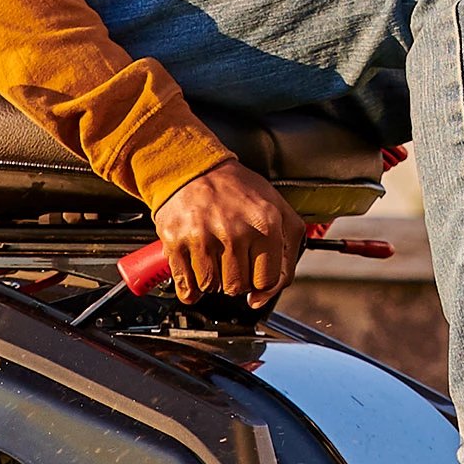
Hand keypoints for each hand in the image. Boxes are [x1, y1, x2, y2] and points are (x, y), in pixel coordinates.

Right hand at [148, 159, 304, 308]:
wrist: (195, 167)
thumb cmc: (238, 190)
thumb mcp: (279, 211)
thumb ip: (287, 254)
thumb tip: (263, 296)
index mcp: (265, 223)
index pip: (267, 280)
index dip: (261, 282)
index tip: (253, 274)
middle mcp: (235, 230)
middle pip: (237, 287)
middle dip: (235, 279)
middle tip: (231, 258)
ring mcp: (203, 236)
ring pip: (211, 287)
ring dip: (212, 280)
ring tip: (213, 258)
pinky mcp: (176, 241)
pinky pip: (186, 285)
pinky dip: (190, 287)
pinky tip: (196, 272)